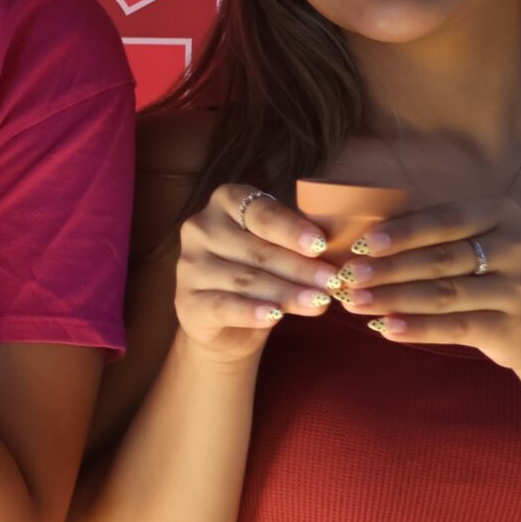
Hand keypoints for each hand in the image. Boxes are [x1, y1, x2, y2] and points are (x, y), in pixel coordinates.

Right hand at [172, 184, 341, 365]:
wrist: (227, 319)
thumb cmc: (260, 269)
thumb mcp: (276, 245)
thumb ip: (296, 241)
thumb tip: (333, 251)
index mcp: (224, 202)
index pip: (260, 213)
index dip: (292, 229)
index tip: (321, 245)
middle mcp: (200, 228)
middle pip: (257, 250)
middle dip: (300, 268)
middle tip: (333, 281)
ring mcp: (190, 266)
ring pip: (245, 280)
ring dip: (287, 293)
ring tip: (320, 303)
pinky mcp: (187, 301)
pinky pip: (224, 306)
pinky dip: (251, 312)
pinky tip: (274, 317)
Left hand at [339, 197, 520, 370]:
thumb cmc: (491, 273)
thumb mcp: (474, 242)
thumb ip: (431, 233)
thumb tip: (362, 233)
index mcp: (504, 215)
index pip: (445, 220)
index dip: (402, 232)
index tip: (361, 244)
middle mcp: (520, 248)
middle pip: (441, 259)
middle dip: (388, 269)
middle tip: (346, 276)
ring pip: (445, 294)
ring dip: (393, 299)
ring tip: (353, 303)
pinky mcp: (516, 329)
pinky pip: (457, 328)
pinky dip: (418, 328)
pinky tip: (384, 328)